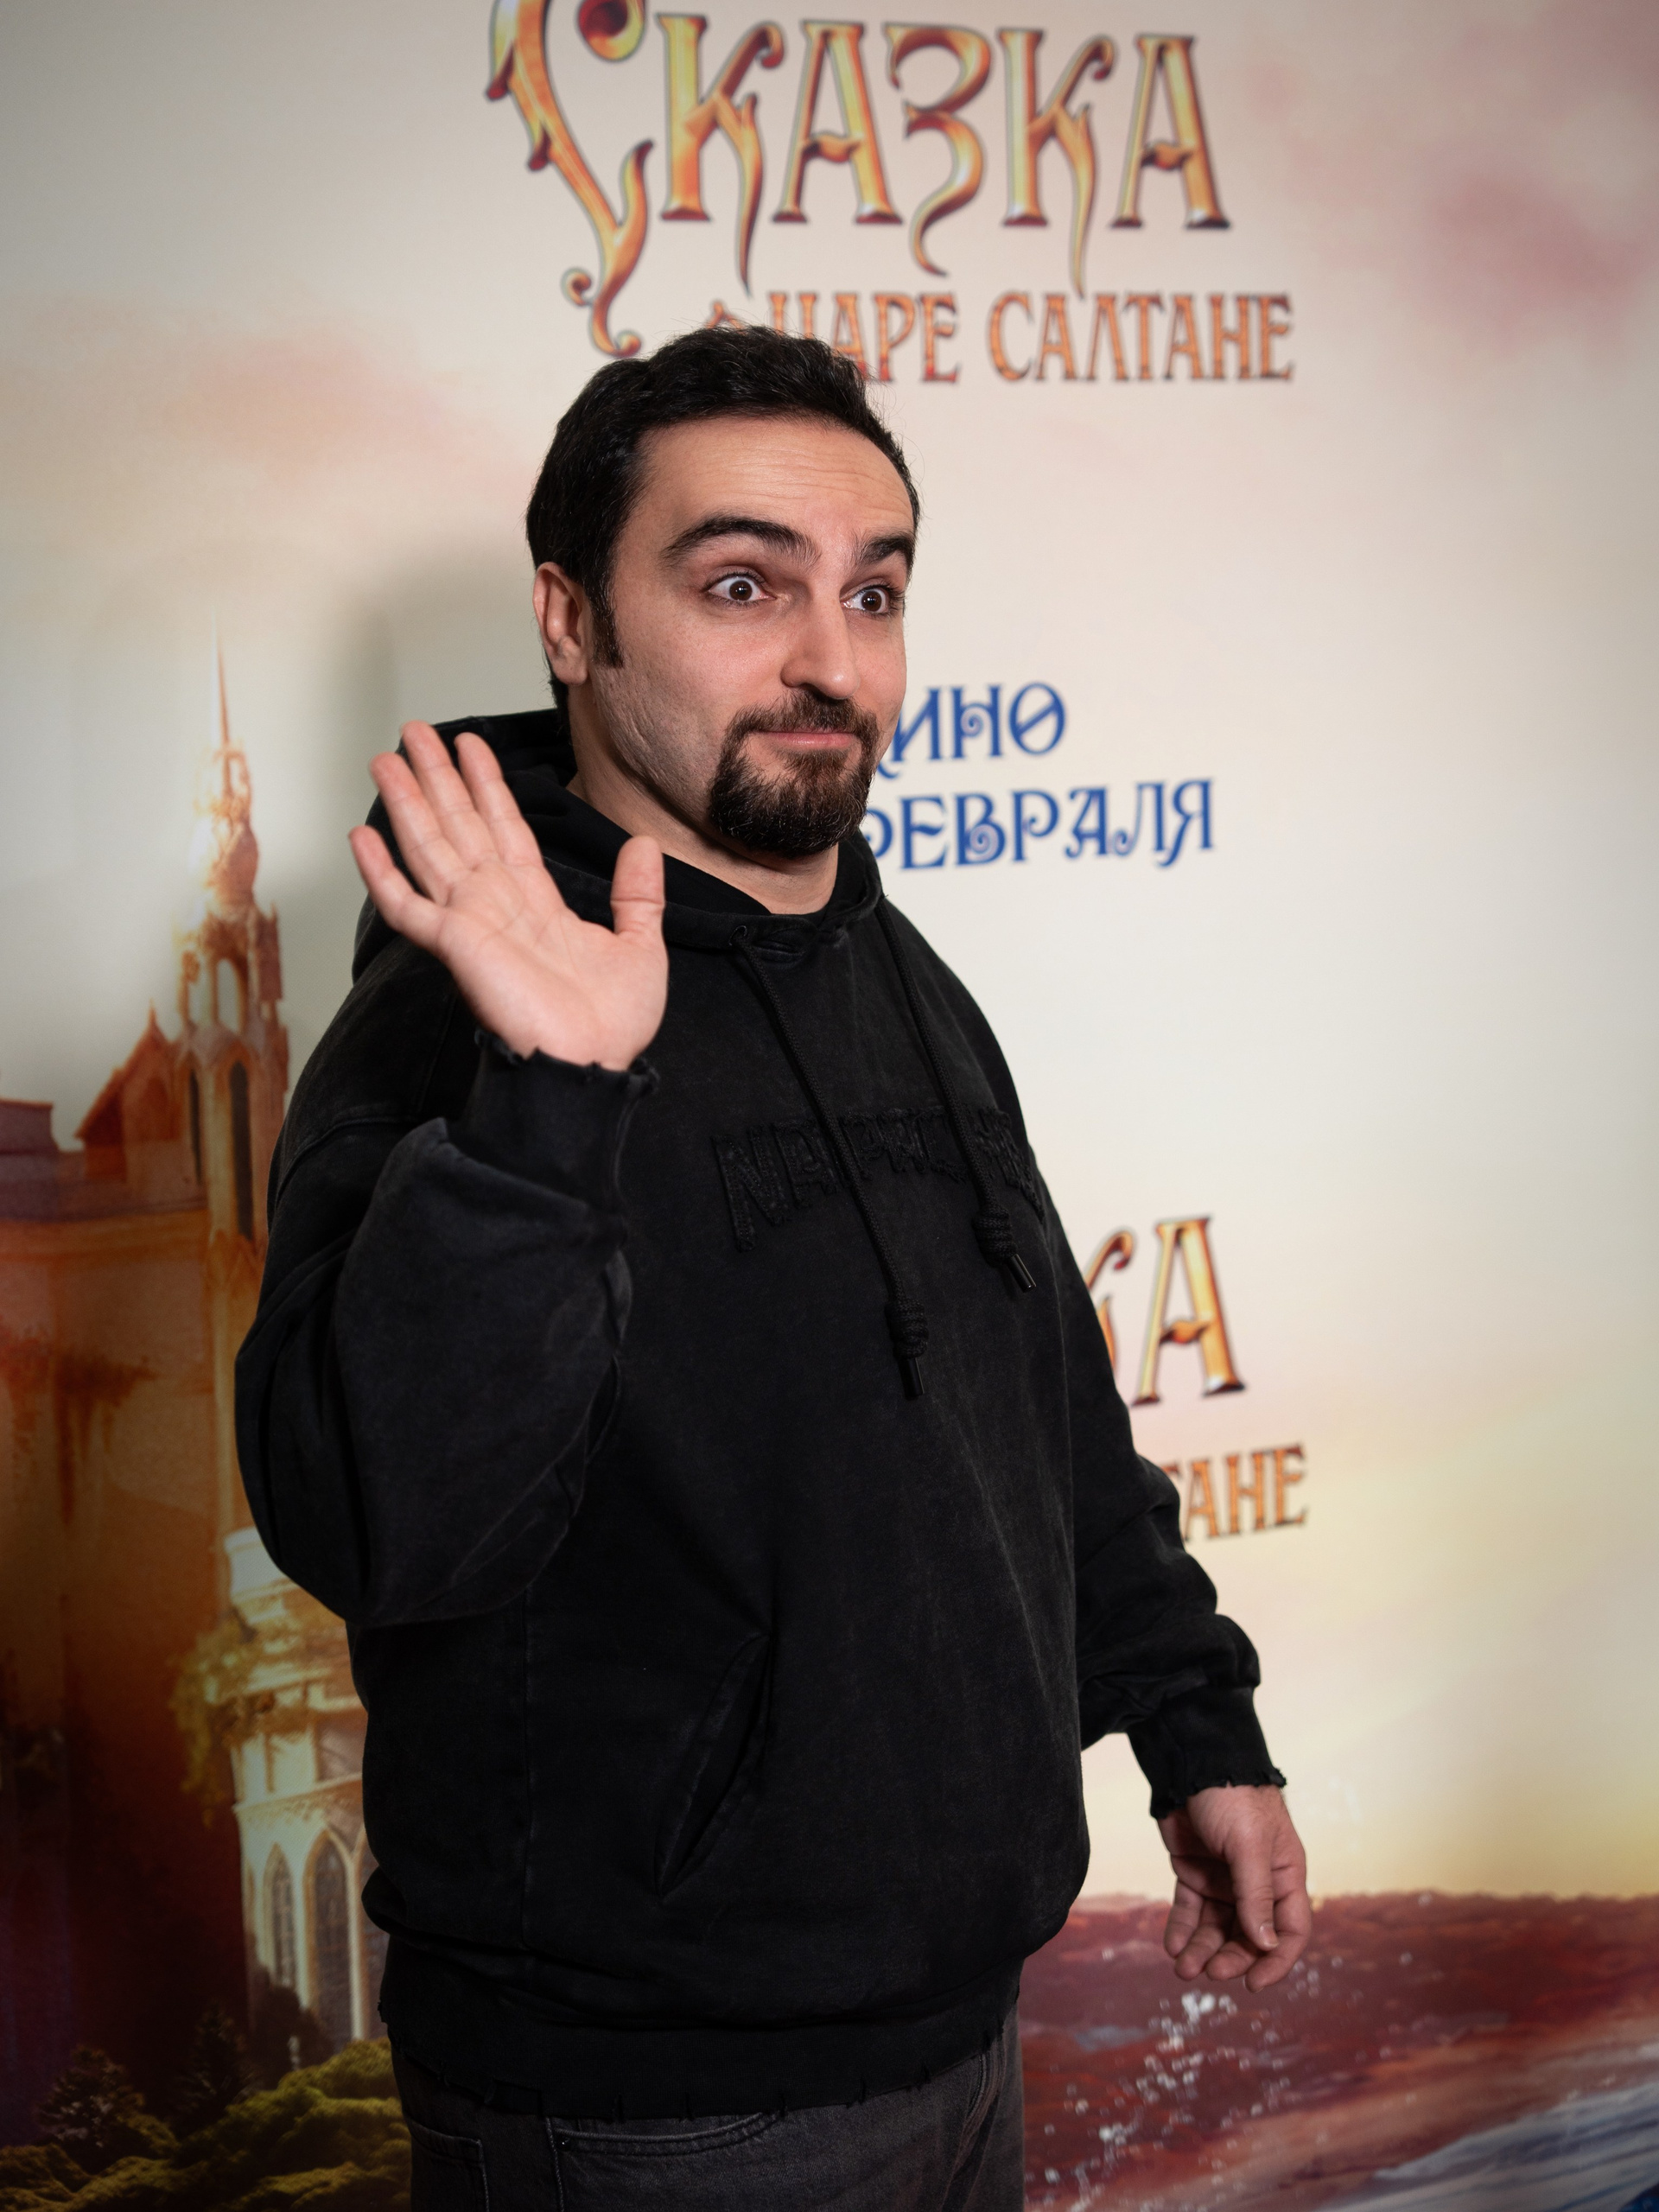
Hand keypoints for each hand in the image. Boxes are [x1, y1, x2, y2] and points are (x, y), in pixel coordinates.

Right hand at [349, 723, 666, 1071]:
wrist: (592, 1065)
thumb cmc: (612, 1025)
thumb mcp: (642, 947)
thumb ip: (639, 895)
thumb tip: (643, 844)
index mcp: (536, 903)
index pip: (504, 827)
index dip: (487, 784)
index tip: (470, 744)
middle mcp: (497, 905)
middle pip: (459, 826)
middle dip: (436, 777)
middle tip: (413, 732)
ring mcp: (470, 923)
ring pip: (430, 850)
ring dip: (406, 804)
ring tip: (385, 760)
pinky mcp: (453, 947)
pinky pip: (407, 906)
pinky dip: (381, 872)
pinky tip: (362, 836)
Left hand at [1158, 1784, 1310, 1992]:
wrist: (1191, 1761)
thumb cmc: (1232, 1796)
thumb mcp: (1248, 1845)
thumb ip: (1256, 1894)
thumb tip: (1265, 1944)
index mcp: (1283, 1874)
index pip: (1290, 1929)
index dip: (1275, 1960)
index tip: (1254, 1984)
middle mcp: (1257, 1882)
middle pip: (1249, 1935)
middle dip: (1231, 1957)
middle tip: (1208, 1971)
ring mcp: (1224, 1878)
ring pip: (1217, 1927)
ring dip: (1202, 1949)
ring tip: (1182, 1967)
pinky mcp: (1195, 1872)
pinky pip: (1190, 1909)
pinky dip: (1182, 1929)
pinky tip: (1172, 1946)